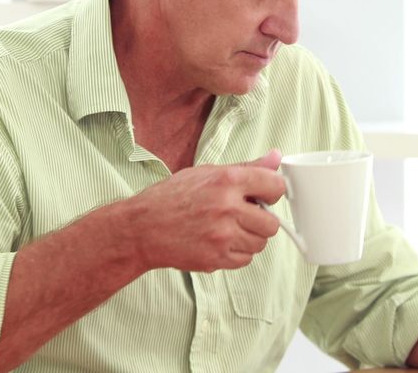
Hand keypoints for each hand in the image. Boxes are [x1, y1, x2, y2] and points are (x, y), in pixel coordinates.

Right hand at [121, 149, 285, 271]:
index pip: (275, 185)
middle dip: (261, 220)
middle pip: (272, 222)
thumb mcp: (205, 172)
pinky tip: (218, 242)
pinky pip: (245, 259)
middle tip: (242, 216)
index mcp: (227, 180)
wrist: (142, 228)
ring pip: (260, 243)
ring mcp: (223, 235)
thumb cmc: (170, 198)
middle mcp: (227, 207)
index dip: (272, 191)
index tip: (264, 195)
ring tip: (226, 229)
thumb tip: (275, 158)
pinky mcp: (217, 258)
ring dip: (249, 238)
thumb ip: (245, 168)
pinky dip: (236, 253)